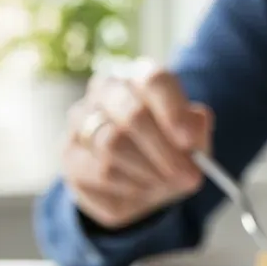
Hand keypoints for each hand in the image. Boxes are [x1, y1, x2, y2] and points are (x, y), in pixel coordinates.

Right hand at [62, 63, 213, 229]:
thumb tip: (195, 132)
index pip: (155, 81)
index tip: (189, 141)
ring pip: (113, 145)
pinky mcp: (70, 154)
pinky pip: (99, 172)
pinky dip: (129, 186)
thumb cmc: (170, 149)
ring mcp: (81, 120)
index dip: (174, 111)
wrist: (140, 179)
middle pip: (132, 114)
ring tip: (167, 182)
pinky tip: (143, 188)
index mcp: (141, 77)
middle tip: (187, 174)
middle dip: (164, 150)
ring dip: (148, 171)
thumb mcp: (192, 141)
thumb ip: (197, 132)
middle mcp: (106, 90)